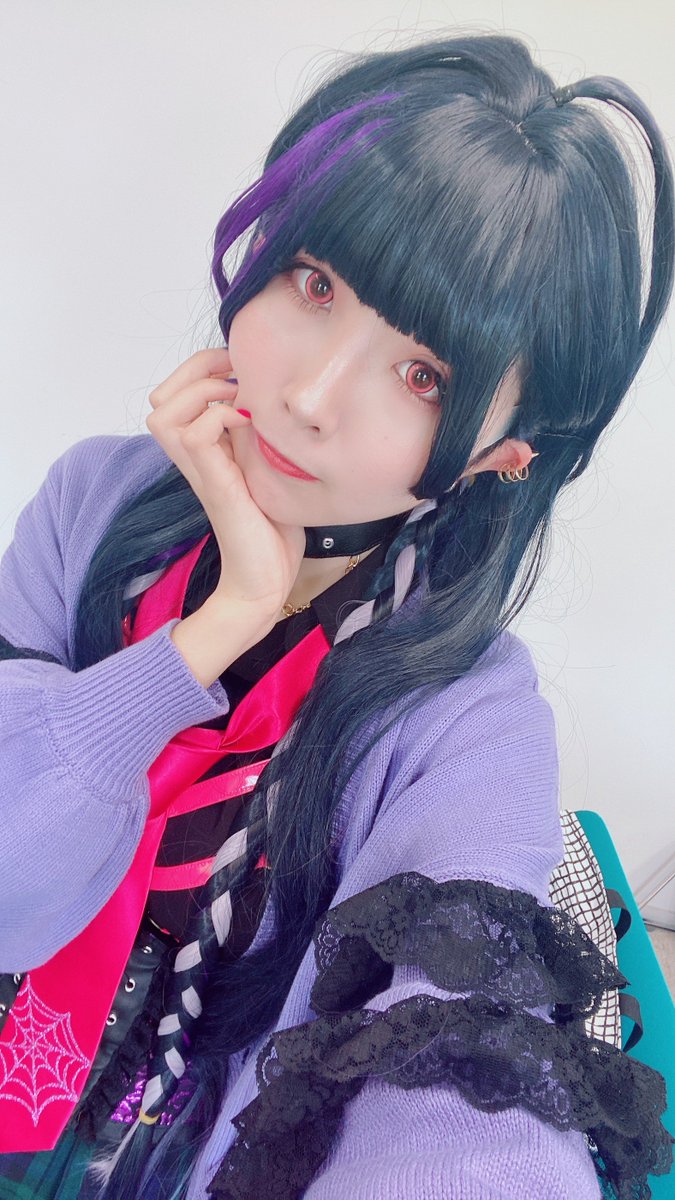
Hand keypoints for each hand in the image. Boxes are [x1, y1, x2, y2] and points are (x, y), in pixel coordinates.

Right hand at [146, 348, 305, 619]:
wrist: (266, 581)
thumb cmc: (271, 530)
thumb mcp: (267, 466)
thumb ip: (258, 435)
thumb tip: (269, 393)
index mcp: (204, 450)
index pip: (175, 392)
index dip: (201, 367)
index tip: (240, 367)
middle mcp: (193, 458)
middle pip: (160, 397)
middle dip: (198, 371)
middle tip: (237, 380)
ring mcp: (201, 471)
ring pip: (164, 412)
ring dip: (204, 393)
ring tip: (240, 403)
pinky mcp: (215, 486)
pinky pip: (195, 434)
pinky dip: (220, 417)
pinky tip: (249, 427)